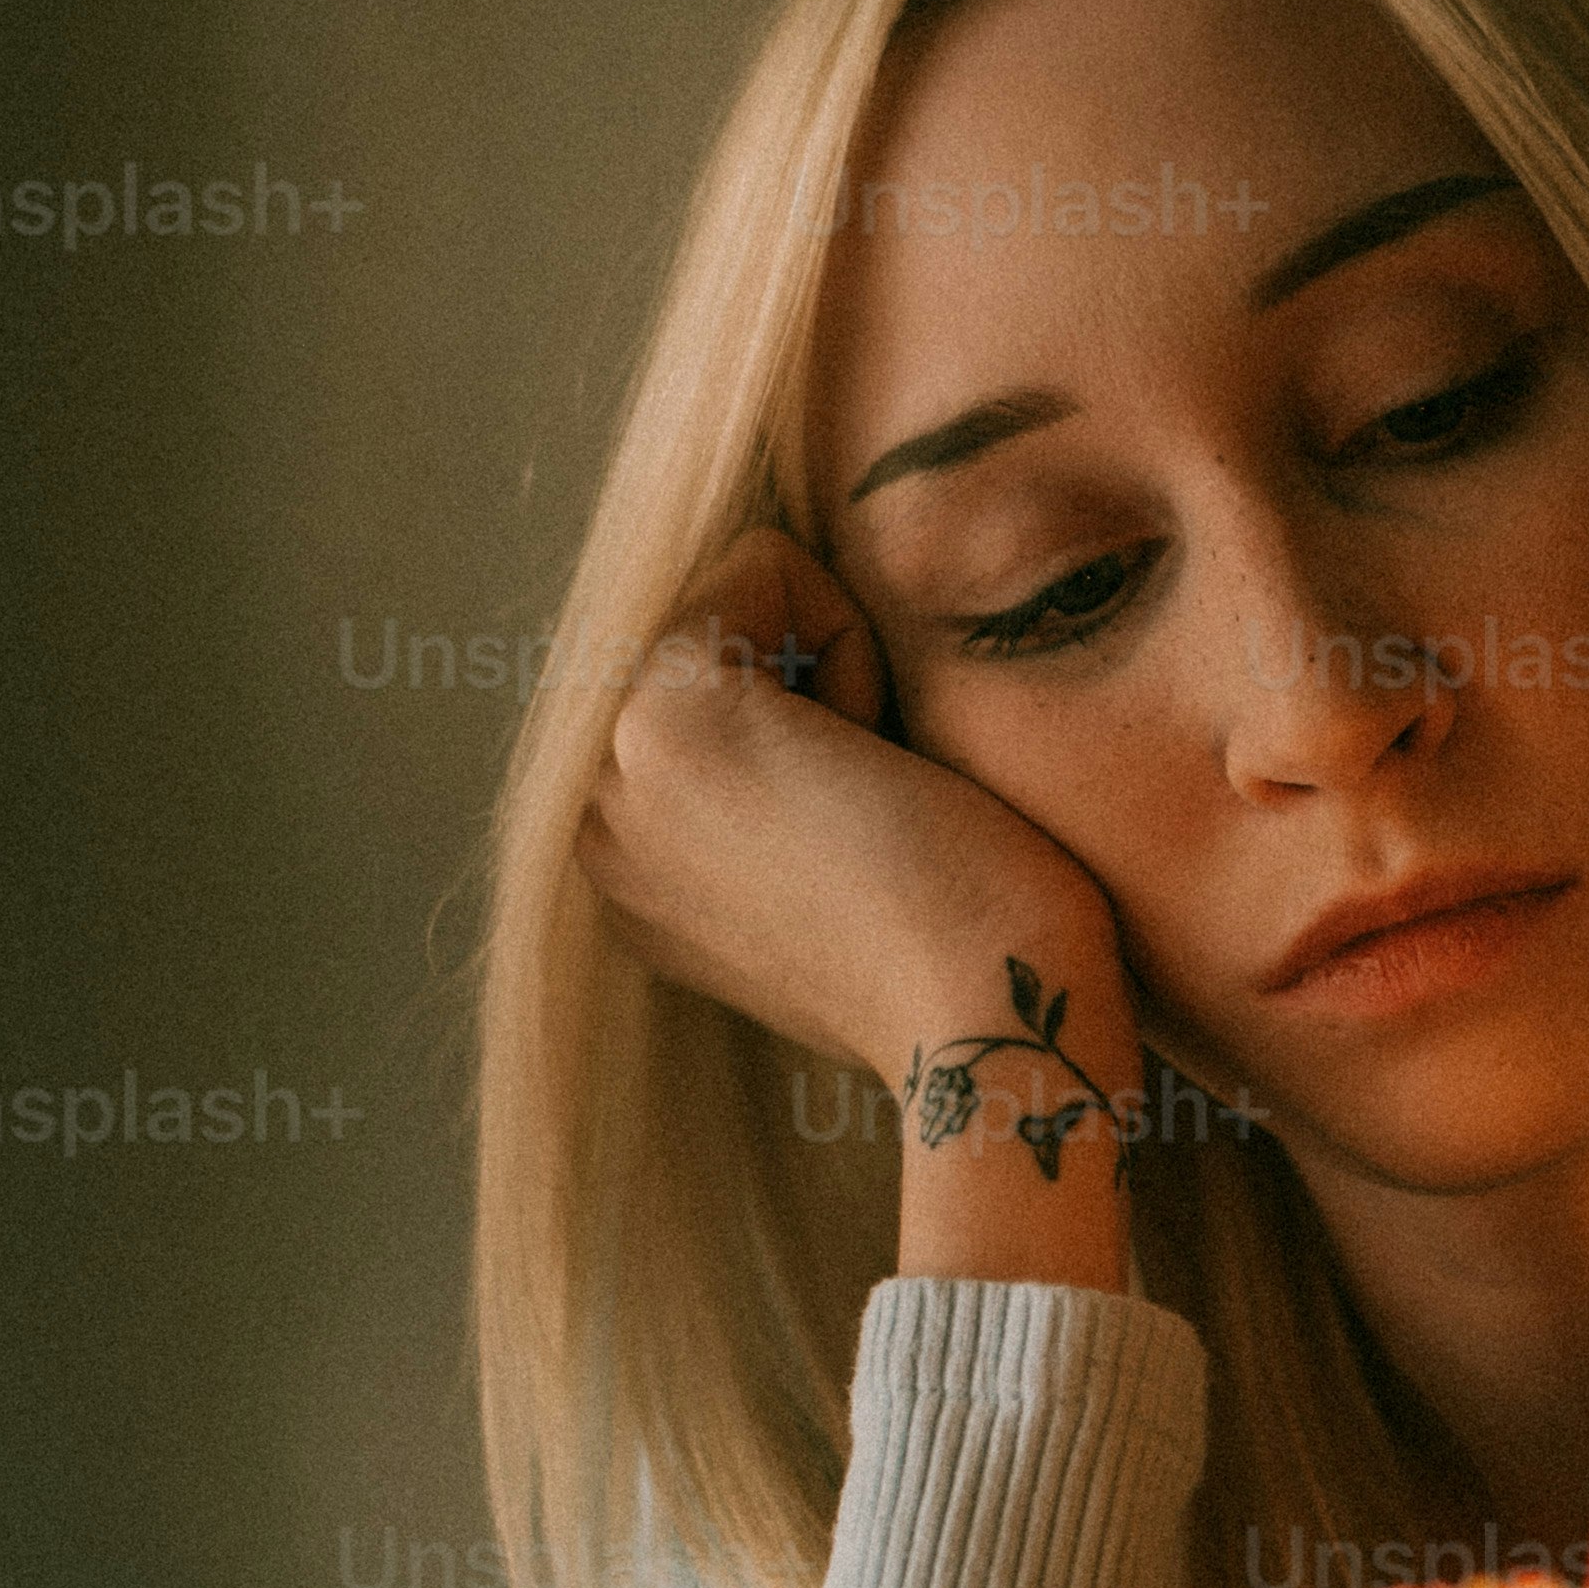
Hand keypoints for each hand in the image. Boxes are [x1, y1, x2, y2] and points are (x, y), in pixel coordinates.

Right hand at [578, 526, 1132, 1104]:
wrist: (994, 1021)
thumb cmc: (973, 949)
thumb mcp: (840, 863)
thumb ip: (783, 788)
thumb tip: (811, 688)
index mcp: (633, 866)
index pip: (712, 679)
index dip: (826, 719)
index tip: (863, 840)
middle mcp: (594, 823)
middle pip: (717, 628)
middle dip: (819, 684)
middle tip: (873, 818)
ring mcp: (608, 772)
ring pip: (741, 598)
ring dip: (837, 670)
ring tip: (872, 799)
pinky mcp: (661, 715)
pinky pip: (767, 566)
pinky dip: (851, 639)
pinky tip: (875, 765)